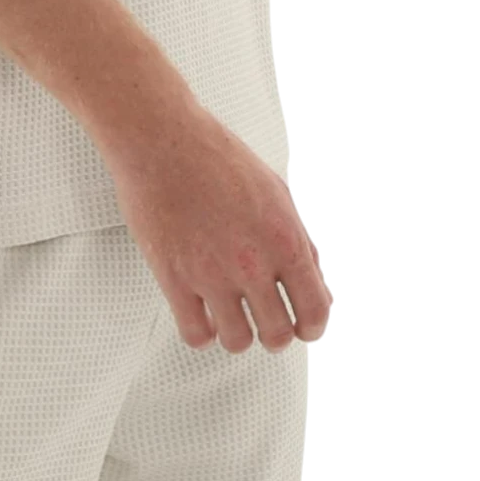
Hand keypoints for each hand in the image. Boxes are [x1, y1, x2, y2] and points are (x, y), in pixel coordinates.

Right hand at [102, 103, 330, 353]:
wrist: (161, 139)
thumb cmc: (215, 156)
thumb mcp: (276, 191)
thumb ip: (301, 239)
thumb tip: (318, 281)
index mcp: (283, 238)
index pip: (314, 310)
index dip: (312, 327)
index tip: (304, 327)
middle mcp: (251, 261)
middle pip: (277, 335)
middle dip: (274, 333)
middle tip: (264, 321)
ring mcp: (211, 273)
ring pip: (237, 342)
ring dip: (237, 333)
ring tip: (230, 315)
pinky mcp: (174, 278)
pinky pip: (196, 335)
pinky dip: (202, 331)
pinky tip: (201, 311)